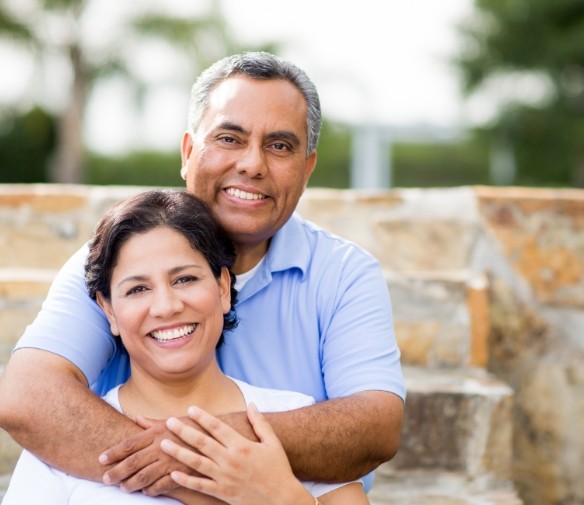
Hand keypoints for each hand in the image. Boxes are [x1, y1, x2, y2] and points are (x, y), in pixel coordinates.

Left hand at [99, 415, 200, 495]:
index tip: (101, 459)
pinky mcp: (182, 472)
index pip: (130, 443)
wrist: (221, 434)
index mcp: (158, 432)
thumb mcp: (173, 421)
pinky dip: (152, 490)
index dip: (114, 452)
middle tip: (105, 478)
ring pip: (144, 476)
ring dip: (131, 484)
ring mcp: (172, 460)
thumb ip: (152, 423)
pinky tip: (146, 492)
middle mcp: (162, 446)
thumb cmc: (195, 426)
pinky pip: (162, 485)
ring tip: (122, 488)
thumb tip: (136, 418)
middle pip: (133, 462)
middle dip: (117, 471)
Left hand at [161, 403, 314, 504]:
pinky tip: (173, 473)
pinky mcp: (222, 492)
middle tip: (169, 422)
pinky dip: (186, 480)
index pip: (218, 427)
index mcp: (242, 446)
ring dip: (178, 452)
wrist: (281, 499)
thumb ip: (260, 423)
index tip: (190, 408)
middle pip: (202, 442)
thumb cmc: (278, 469)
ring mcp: (225, 477)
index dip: (203, 417)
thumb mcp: (272, 442)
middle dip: (184, 431)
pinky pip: (200, 486)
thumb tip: (251, 404)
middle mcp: (230, 460)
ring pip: (196, 463)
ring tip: (163, 444)